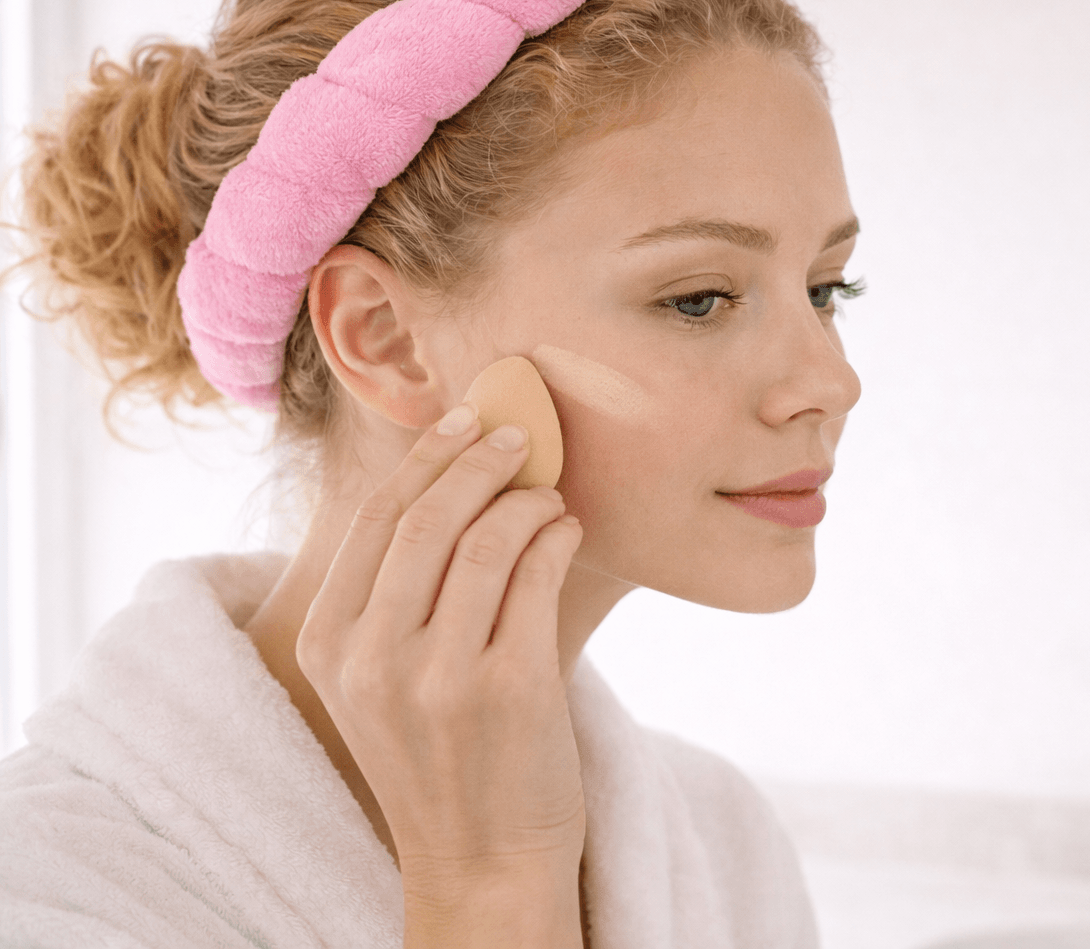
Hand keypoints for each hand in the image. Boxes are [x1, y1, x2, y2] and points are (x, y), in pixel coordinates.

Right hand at [295, 402, 586, 890]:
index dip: (427, 457)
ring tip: (550, 497)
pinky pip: (537, 576)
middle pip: (429, 517)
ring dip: (528, 500)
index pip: (375, 519)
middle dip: (481, 460)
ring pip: (486, 539)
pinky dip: (557, 537)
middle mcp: (372, 657)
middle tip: (520, 437)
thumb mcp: (377, 682)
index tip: (466, 422)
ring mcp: (439, 675)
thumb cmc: (439, 759)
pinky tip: (566, 532)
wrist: (481, 862)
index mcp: (326, 645)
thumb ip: (391, 596)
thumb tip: (448, 477)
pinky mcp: (510, 688)